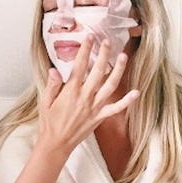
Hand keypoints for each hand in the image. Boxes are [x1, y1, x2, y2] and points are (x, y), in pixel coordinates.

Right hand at [37, 35, 138, 153]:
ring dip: (118, 71)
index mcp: (70, 92)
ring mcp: (94, 107)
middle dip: (103, 55)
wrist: (56, 143)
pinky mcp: (100, 117)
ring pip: (110, 86)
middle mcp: (85, 97)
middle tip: (107, 41)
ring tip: (123, 57)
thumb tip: (54, 70)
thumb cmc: (49, 122)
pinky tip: (136, 92)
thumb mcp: (45, 102)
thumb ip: (51, 85)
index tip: (89, 38)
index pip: (79, 66)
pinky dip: (127, 101)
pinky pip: (116, 108)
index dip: (85, 50)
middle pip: (97, 72)